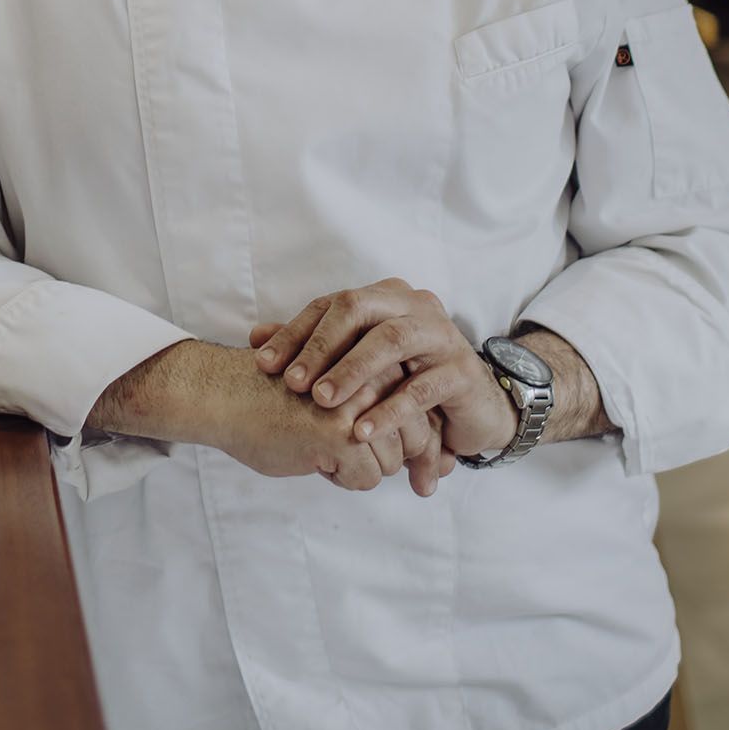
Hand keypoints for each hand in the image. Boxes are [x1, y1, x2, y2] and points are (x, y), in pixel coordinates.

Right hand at [210, 358, 454, 495]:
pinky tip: (315, 460)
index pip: (421, 408)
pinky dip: (343, 479)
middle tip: (412, 481)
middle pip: (416, 436)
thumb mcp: (337, 389)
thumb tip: (441, 465)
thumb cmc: (278, 397)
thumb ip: (382, 410)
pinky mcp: (339, 433)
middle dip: (412, 463)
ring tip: (330, 454)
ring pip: (391, 462)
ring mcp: (358, 403)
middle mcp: (373, 376)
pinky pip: (365, 478)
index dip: (426, 444)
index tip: (432, 471)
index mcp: (375, 358)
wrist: (225, 394)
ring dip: (364, 469)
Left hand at [251, 279, 519, 466]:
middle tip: (292, 383)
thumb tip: (254, 337)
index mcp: (385, 297)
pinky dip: (389, 410)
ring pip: (390, 342)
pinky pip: (421, 388)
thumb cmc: (408, 379)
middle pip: (359, 310)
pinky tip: (363, 432)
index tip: (264, 364)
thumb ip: (313, 347)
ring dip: (352, 373)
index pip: (332, 304)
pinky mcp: (461, 371)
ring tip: (323, 403)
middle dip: (321, 346)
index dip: (296, 332)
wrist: (474, 406)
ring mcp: (441, 334)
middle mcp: (413, 305)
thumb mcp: (360, 362)